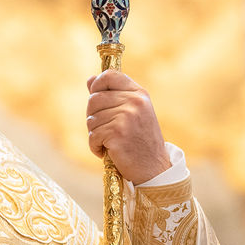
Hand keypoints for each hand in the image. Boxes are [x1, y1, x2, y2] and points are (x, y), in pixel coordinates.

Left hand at [85, 70, 170, 184]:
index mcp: (139, 94)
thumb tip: (90, 80)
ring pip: (91, 119)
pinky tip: (108, 151)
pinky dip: (95, 147)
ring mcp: (126, 117)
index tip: (96, 97)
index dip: (97, 85)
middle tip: (105, 129)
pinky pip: (92, 136)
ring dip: (95, 134)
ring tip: (110, 142)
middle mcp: (134, 102)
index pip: (109, 75)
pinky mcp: (117, 133)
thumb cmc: (140, 140)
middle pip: (94, 99)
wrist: (154, 168)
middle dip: (93, 116)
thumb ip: (113, 95)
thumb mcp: (133, 112)